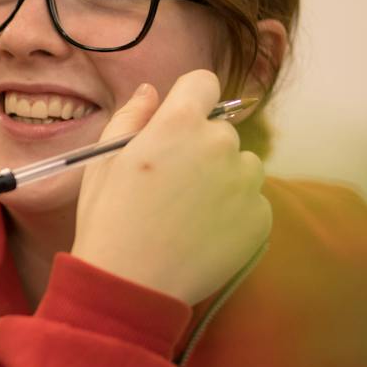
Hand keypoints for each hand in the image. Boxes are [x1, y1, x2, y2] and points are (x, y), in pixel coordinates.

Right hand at [71, 70, 269, 305]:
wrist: (132, 283)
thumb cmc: (110, 219)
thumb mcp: (105, 160)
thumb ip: (132, 117)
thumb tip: (152, 91)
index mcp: (179, 123)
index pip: (203, 83)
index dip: (189, 100)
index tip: (178, 124)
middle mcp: (220, 144)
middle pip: (221, 131)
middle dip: (201, 149)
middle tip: (171, 185)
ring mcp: (246, 182)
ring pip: (242, 166)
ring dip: (222, 180)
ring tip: (187, 213)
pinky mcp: (260, 216)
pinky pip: (251, 201)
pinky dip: (233, 213)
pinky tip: (202, 234)